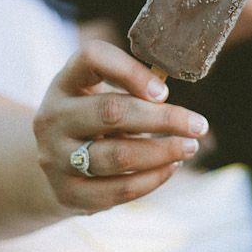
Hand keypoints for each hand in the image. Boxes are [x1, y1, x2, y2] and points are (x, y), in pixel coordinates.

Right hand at [33, 40, 208, 215]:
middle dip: (163, 119)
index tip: (164, 90)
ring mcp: (55, 158)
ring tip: (190, 147)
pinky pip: (118, 190)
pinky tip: (171, 167)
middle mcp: (53, 118)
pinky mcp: (68, 193)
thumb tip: (171, 99)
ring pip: (118, 155)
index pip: (91, 57)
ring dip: (163, 152)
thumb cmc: (91, 119)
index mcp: (65, 83)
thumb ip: (130, 88)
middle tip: (198, 125)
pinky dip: (152, 179)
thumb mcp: (98, 92)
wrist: (53, 166)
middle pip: (111, 111)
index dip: (130, 70)